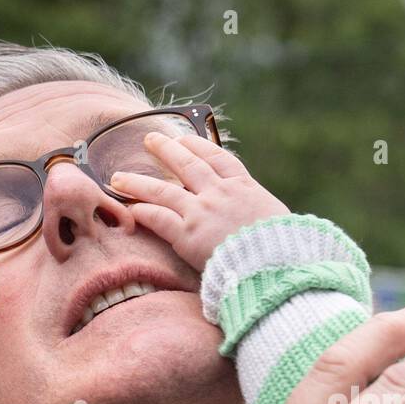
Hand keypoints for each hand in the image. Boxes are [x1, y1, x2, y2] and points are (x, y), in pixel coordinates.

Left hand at [111, 133, 288, 271]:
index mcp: (245, 187)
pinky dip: (142, 212)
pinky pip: (158, 218)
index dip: (199, 147)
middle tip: (150, 140)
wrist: (276, 263)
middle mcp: (219, 193)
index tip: (186, 140)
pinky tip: (129, 209)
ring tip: (119, 177)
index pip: (218, 159)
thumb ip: (261, 214)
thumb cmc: (285, 248)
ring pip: (162, 190)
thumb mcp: (278, 220)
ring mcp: (201, 211)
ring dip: (138, 182)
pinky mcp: (187, 235)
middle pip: (187, 164)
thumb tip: (263, 223)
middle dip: (166, 150)